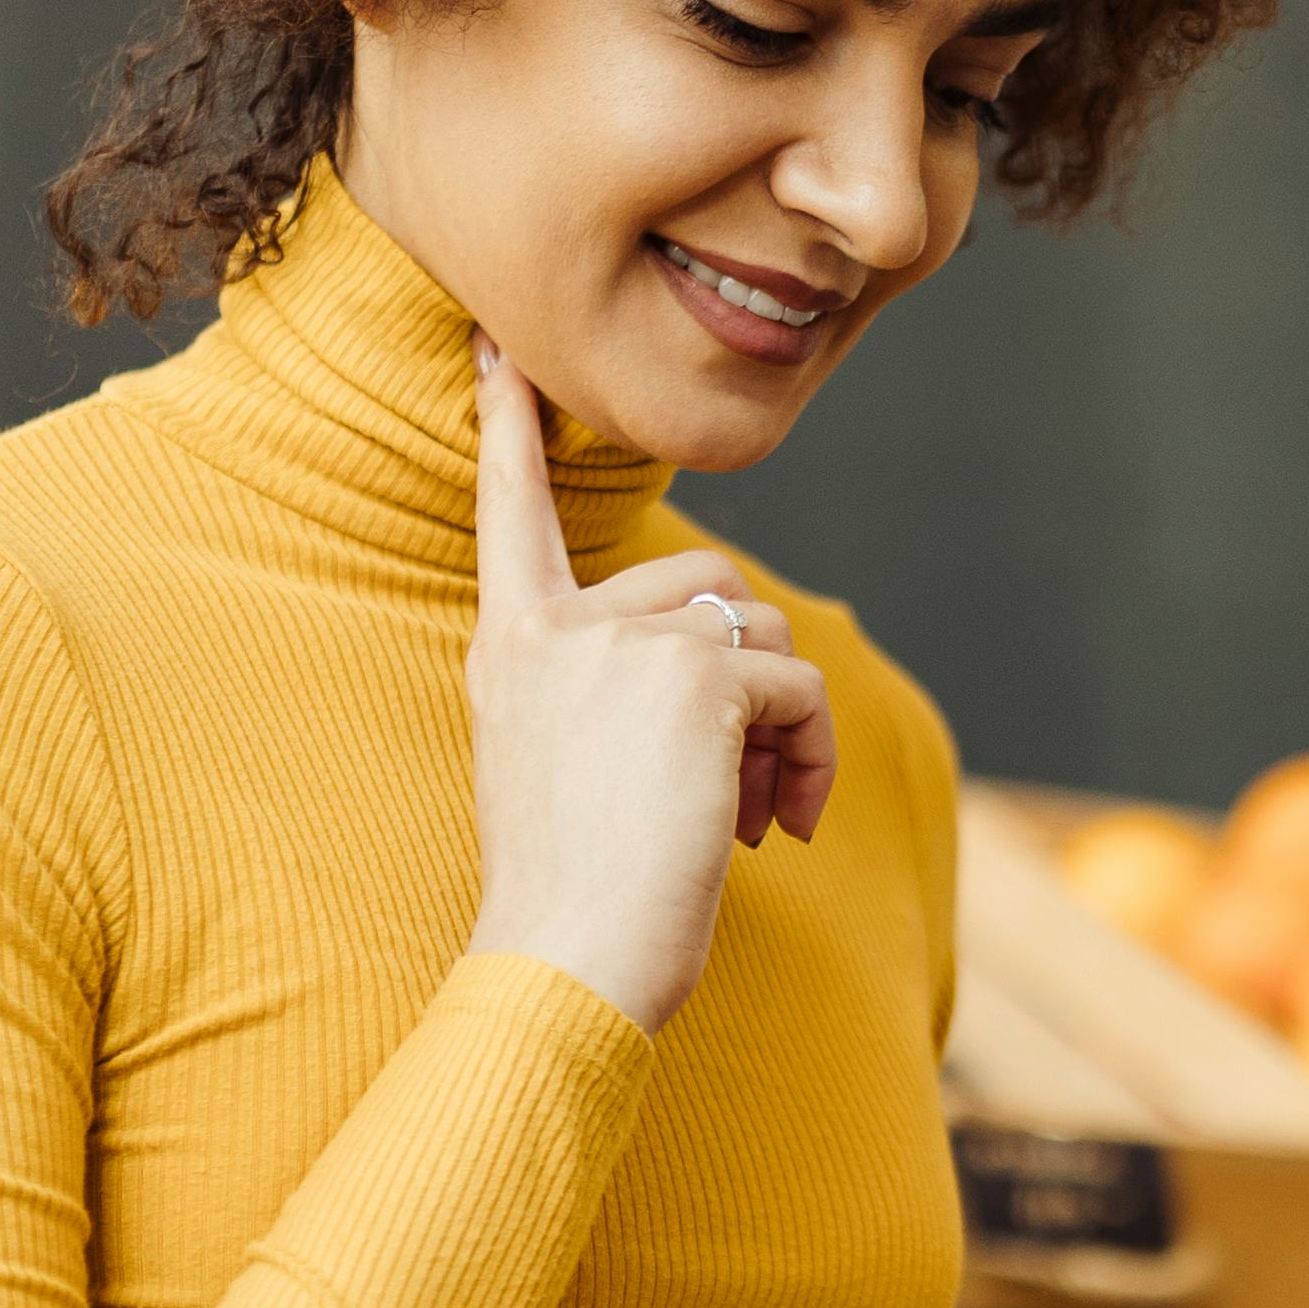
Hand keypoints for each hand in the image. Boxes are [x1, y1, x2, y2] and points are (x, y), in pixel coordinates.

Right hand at [457, 335, 840, 1031]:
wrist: (567, 958)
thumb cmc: (571, 895)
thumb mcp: (558, 766)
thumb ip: (608, 687)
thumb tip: (727, 649)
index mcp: (512, 646)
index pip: (511, 512)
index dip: (508, 428)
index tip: (497, 349)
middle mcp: (559, 627)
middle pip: (708, 585)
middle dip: (750, 680)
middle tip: (744, 786)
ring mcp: (625, 643)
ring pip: (763, 635)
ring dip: (787, 726)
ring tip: (756, 812)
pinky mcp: (698, 677)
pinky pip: (797, 689)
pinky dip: (811, 758)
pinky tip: (775, 829)